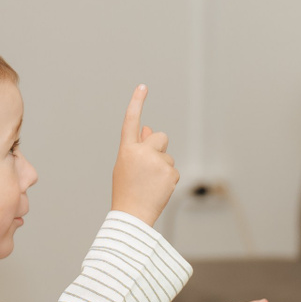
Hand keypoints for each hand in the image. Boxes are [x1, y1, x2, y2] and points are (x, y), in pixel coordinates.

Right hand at [111, 84, 178, 224]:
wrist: (132, 214)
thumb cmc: (127, 189)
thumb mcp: (126, 165)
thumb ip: (137, 146)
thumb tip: (148, 127)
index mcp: (127, 149)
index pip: (131, 121)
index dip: (137, 103)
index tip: (143, 87)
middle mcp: (142, 152)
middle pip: (160, 137)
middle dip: (159, 148)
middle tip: (149, 167)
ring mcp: (157, 162)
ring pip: (168, 156)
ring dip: (162, 167)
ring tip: (150, 183)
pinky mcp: (170, 172)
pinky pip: (173, 170)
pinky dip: (168, 179)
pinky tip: (158, 189)